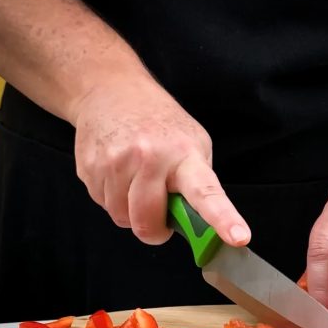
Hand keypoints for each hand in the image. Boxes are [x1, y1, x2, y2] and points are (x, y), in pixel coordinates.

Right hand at [72, 75, 250, 245]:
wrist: (110, 89)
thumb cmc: (159, 125)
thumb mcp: (192, 144)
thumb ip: (197, 184)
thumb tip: (197, 227)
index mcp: (184, 155)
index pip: (207, 193)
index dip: (223, 219)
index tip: (239, 238)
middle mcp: (149, 158)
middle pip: (147, 223)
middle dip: (154, 230)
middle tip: (159, 218)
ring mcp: (115, 163)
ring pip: (121, 218)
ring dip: (130, 213)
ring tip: (135, 183)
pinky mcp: (89, 168)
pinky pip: (103, 206)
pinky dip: (113, 198)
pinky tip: (117, 174)